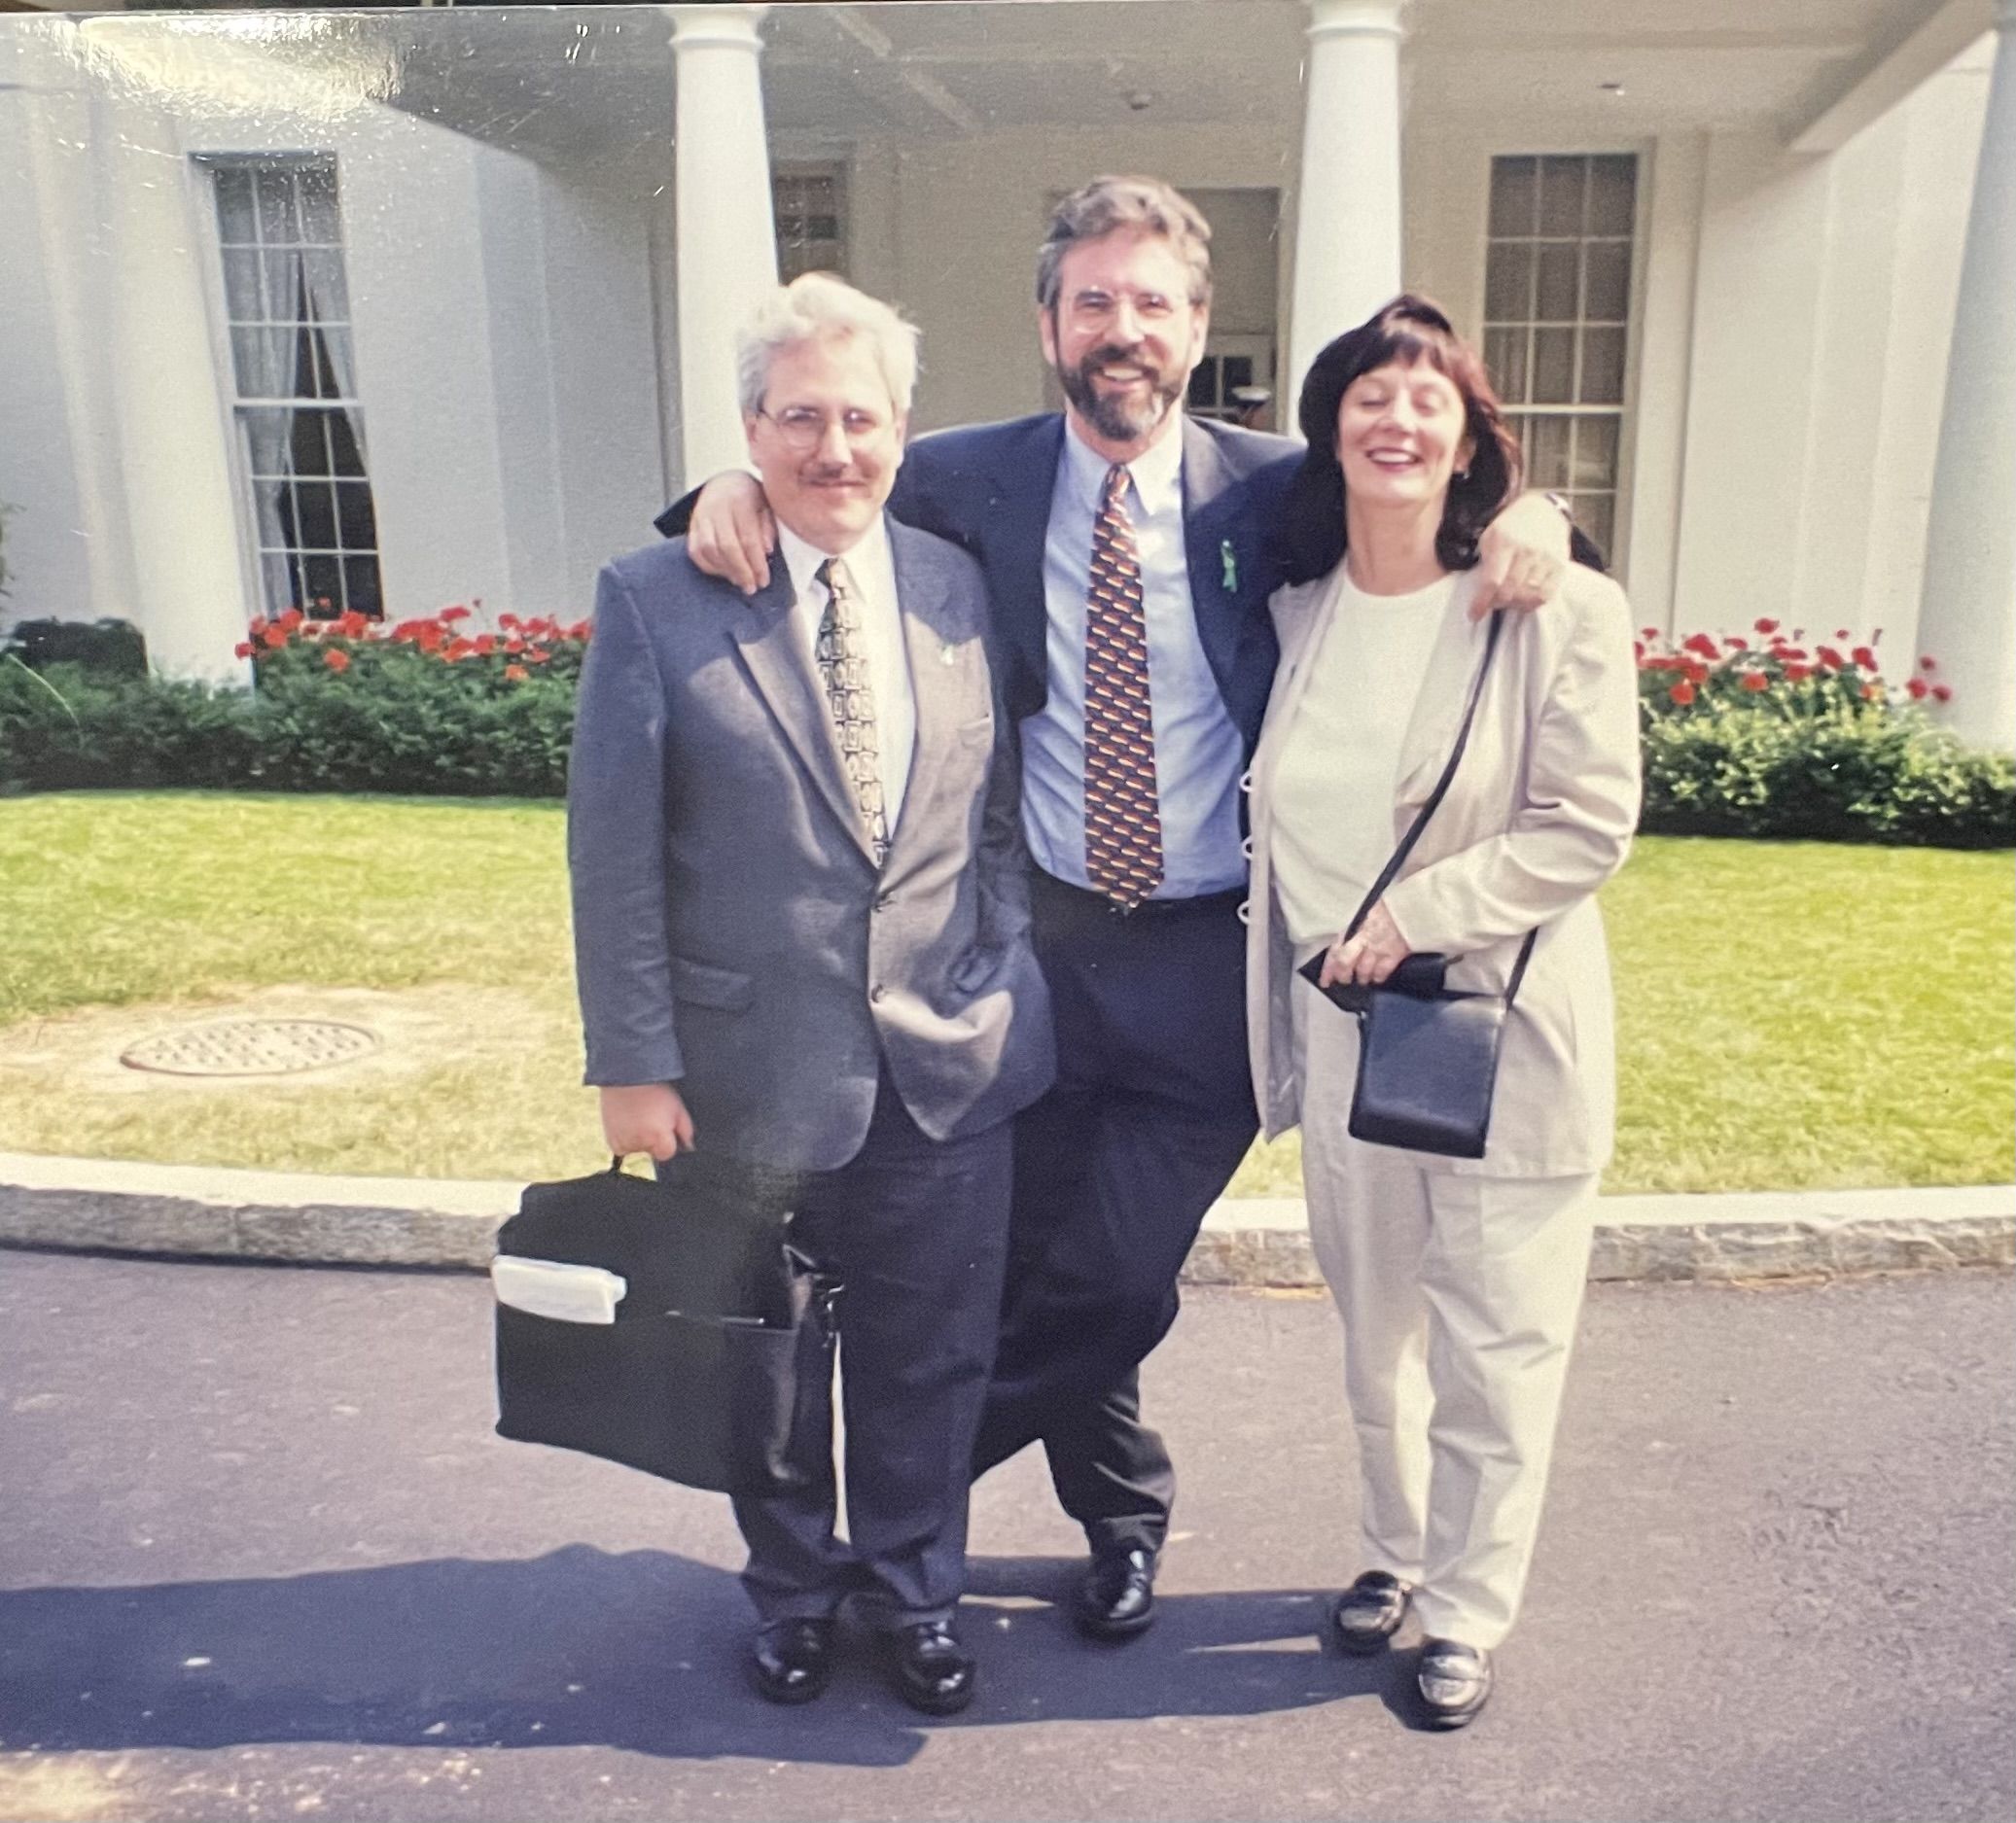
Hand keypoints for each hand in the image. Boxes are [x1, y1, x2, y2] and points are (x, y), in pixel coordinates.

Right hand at [599, 1083, 693, 1160]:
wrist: (626, 1078)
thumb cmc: (655, 1091)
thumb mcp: (678, 1108)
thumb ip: (686, 1131)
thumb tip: (688, 1147)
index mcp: (659, 1138)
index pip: (667, 1153)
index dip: (667, 1140)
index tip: (664, 1127)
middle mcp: (640, 1144)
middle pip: (651, 1151)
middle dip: (653, 1140)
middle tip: (650, 1117)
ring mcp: (624, 1143)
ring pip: (636, 1149)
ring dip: (638, 1139)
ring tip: (637, 1117)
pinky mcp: (611, 1140)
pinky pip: (621, 1147)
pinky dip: (624, 1139)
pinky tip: (627, 1122)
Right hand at [687, 471, 776, 593]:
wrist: (724, 482)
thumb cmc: (751, 498)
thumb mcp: (767, 505)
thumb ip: (768, 527)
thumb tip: (767, 551)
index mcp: (740, 500)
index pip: (748, 538)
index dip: (756, 563)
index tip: (764, 581)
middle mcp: (717, 507)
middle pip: (726, 546)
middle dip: (741, 571)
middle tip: (751, 588)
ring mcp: (701, 515)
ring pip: (708, 550)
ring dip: (725, 571)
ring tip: (740, 581)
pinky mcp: (691, 525)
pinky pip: (695, 550)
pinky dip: (709, 566)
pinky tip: (724, 573)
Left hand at [1319, 901, 1410, 988]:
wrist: (1411, 904)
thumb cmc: (1387, 904)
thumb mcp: (1365, 909)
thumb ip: (1354, 925)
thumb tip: (1342, 937)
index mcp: (1352, 926)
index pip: (1334, 950)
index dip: (1328, 968)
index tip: (1325, 981)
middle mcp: (1362, 939)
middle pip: (1345, 964)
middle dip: (1343, 975)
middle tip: (1344, 980)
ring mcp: (1378, 948)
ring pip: (1363, 971)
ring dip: (1361, 978)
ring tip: (1362, 979)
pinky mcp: (1395, 954)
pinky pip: (1382, 972)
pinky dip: (1378, 977)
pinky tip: (1377, 977)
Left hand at [1470, 491, 1569, 616]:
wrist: (1543, 512)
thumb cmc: (1511, 529)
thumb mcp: (1490, 537)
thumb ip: (1485, 563)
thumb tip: (1481, 592)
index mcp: (1505, 543)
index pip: (1492, 581)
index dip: (1481, 602)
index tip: (1474, 615)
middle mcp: (1527, 551)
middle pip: (1509, 592)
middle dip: (1497, 603)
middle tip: (1492, 603)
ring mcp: (1546, 559)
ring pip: (1527, 596)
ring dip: (1514, 605)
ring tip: (1508, 600)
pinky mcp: (1560, 566)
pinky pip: (1546, 595)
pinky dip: (1532, 603)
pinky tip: (1524, 600)